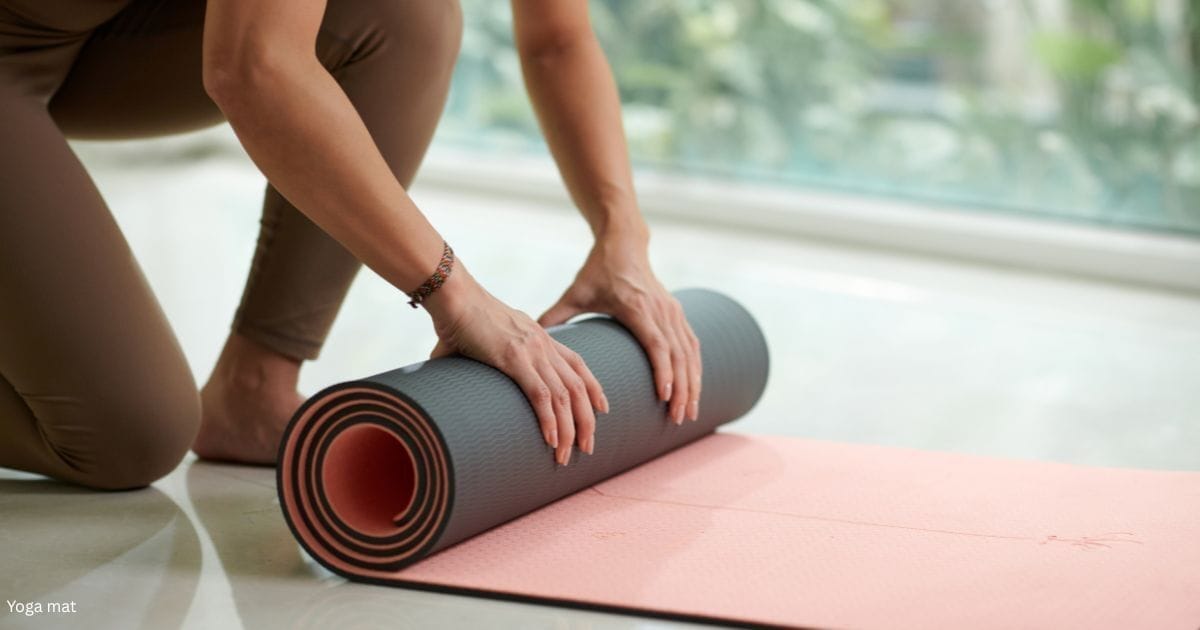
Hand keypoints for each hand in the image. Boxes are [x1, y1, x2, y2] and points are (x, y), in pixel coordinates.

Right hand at [425, 266, 608, 465]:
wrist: (452, 295)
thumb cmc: (459, 316)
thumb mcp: (483, 337)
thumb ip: (478, 357)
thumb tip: (446, 371)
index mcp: (540, 336)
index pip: (578, 364)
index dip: (594, 388)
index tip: (603, 409)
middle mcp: (543, 343)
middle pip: (578, 386)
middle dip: (586, 420)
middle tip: (587, 447)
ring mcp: (531, 351)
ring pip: (563, 396)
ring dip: (568, 429)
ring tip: (567, 454)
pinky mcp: (514, 358)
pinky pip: (540, 394)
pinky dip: (549, 420)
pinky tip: (550, 439)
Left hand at [538, 237, 700, 423]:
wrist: (624, 243)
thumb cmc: (598, 270)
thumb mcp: (576, 292)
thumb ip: (555, 316)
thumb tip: (531, 339)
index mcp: (636, 306)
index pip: (656, 343)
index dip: (663, 370)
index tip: (664, 396)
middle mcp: (659, 309)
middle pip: (678, 354)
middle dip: (682, 388)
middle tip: (679, 418)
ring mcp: (672, 310)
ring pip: (689, 352)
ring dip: (693, 383)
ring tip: (689, 412)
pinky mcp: (677, 312)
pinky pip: (691, 344)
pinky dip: (695, 368)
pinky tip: (695, 389)